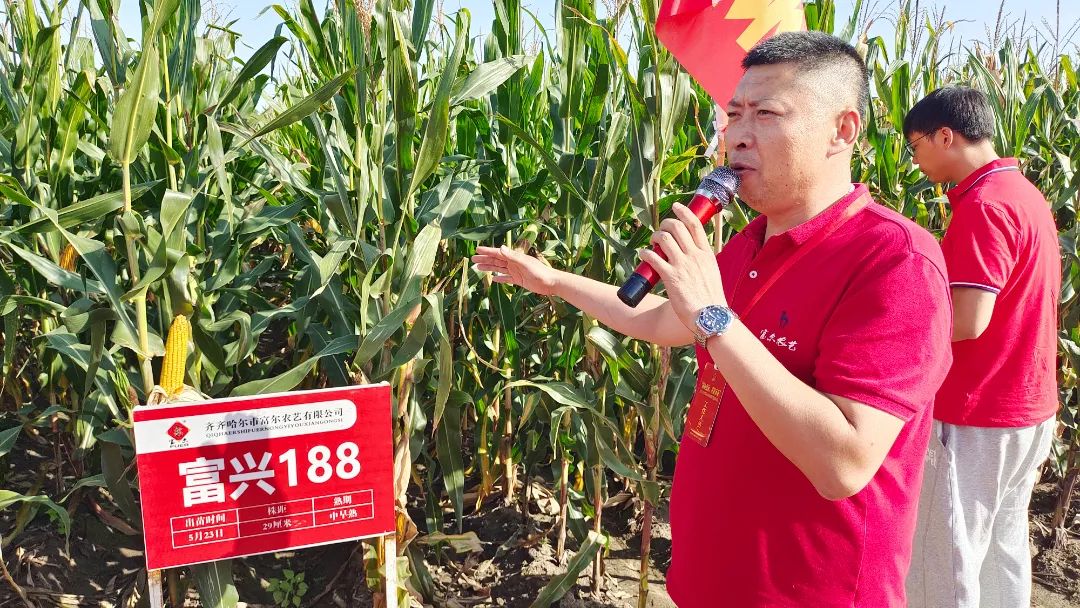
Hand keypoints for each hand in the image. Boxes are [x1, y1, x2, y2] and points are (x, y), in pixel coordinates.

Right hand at [472, 246, 559, 295]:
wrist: (550, 282)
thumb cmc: (539, 271)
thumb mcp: (524, 263)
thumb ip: (512, 256)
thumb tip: (500, 247)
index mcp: (514, 257)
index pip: (498, 253)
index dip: (487, 251)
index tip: (477, 250)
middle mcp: (513, 263)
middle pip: (496, 260)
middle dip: (485, 259)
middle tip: (473, 259)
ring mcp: (515, 272)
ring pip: (499, 269)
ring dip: (489, 268)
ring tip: (479, 268)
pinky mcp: (518, 280)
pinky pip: (506, 279)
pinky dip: (500, 278)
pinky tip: (493, 279)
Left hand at [640, 203, 727, 330]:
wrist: (710, 316)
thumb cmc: (710, 299)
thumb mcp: (712, 273)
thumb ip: (702, 262)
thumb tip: (693, 257)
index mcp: (706, 253)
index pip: (695, 224)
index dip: (683, 212)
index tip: (676, 206)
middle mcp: (694, 256)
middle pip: (677, 227)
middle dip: (665, 224)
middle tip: (660, 230)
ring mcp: (682, 265)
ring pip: (664, 238)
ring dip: (654, 237)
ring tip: (652, 243)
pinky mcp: (671, 277)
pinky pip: (654, 258)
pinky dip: (645, 253)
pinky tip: (642, 255)